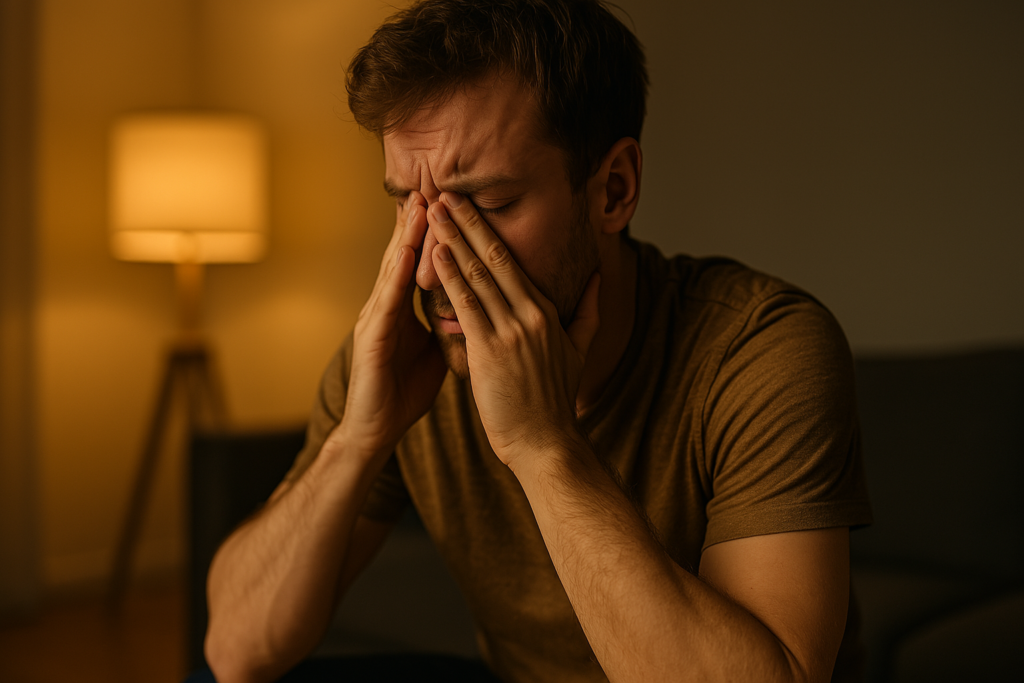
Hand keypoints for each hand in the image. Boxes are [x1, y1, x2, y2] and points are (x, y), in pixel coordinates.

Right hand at [331, 191, 447, 459]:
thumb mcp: (435, 350)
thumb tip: (475, 309)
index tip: (450, 201)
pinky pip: (387, 301)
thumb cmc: (402, 393)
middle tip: (433, 183)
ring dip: (405, 236)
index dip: (433, 231)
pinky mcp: (371, 338)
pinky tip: (406, 254)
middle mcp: (385, 306)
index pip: (419, 261)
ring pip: (393, 268)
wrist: (376, 431)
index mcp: (402, 308)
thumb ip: (448, 325)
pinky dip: (397, 275)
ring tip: (418, 204)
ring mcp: (374, 319)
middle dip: (417, 220)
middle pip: (403, 254)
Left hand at [426, 192, 600, 469]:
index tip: (470, 205)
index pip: (514, 260)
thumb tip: (599, 279)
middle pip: (496, 257)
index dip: (489, 230)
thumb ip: (589, 313)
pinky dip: (449, 276)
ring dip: (454, 240)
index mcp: (547, 312)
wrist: (547, 444)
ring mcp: (512, 332)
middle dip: (469, 222)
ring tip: (434, 211)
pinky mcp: (492, 351)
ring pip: (478, 275)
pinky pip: (467, 306)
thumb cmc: (555, 403)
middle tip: (446, 191)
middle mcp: (531, 315)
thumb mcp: (579, 352)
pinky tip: (434, 253)